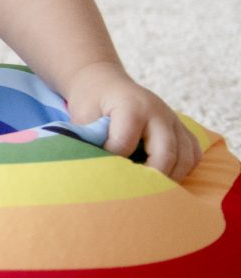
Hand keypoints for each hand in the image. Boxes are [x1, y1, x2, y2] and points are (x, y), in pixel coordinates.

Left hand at [64, 65, 198, 182]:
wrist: (105, 84)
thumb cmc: (92, 103)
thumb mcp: (82, 117)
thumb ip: (89, 139)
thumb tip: (95, 169)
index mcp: (130, 106)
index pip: (125, 143)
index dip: (112, 160)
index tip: (102, 169)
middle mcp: (158, 112)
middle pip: (166, 154)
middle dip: (151, 178)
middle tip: (134, 193)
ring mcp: (174, 120)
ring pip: (186, 158)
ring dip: (170, 178)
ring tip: (149, 190)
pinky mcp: (182, 128)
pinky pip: (194, 154)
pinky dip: (183, 170)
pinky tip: (164, 178)